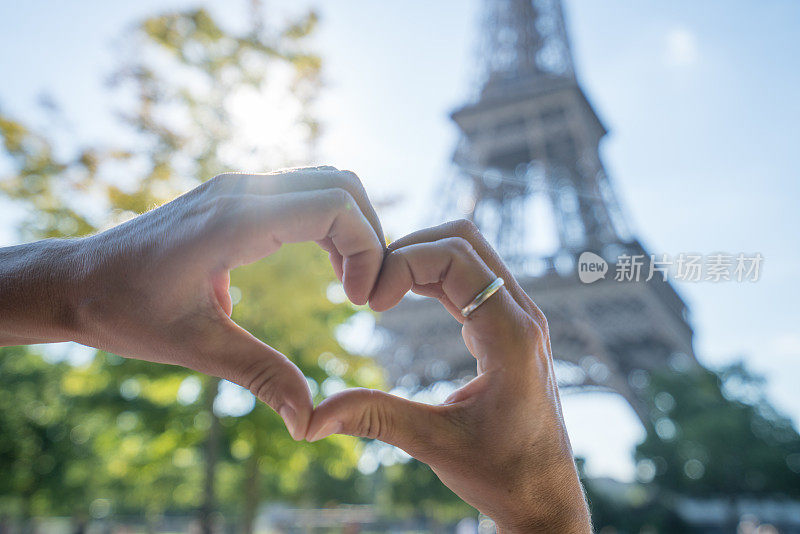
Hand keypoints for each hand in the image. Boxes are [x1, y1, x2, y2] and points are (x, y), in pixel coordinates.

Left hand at [0, 167, 384, 439]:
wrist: (74, 281)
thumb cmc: (124, 311)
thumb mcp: (195, 346)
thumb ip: (260, 375)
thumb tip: (308, 422)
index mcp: (234, 220)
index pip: (333, 205)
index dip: (366, 250)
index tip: (359, 303)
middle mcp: (241, 191)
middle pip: (340, 184)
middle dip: (370, 235)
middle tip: (365, 293)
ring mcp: (238, 188)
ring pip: (325, 183)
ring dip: (351, 227)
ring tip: (351, 281)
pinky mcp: (236, 197)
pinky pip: (303, 193)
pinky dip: (329, 223)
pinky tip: (327, 267)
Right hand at [306, 220, 590, 532]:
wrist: (545, 495)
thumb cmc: (502, 474)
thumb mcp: (434, 444)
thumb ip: (375, 418)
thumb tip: (309, 420)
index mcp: (511, 335)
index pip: (456, 257)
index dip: (403, 263)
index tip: (370, 305)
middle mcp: (521, 315)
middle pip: (465, 238)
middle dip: (409, 248)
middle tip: (371, 288)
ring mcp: (518, 317)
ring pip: (470, 252)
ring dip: (421, 258)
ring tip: (380, 291)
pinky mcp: (508, 326)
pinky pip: (471, 277)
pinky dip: (433, 275)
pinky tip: (403, 296)